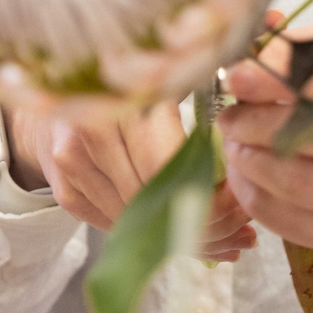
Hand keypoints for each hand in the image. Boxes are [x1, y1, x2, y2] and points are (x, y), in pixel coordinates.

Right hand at [7, 100, 256, 262]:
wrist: (60, 86)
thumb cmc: (128, 78)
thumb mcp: (169, 76)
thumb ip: (206, 101)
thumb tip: (252, 135)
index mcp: (120, 100)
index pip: (167, 167)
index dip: (209, 193)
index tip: (243, 199)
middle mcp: (88, 135)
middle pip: (154, 201)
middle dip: (205, 221)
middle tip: (244, 225)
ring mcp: (72, 168)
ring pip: (139, 221)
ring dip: (186, 235)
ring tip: (229, 237)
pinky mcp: (66, 193)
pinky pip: (120, 226)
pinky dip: (155, 236)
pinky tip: (189, 235)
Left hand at [217, 14, 312, 254]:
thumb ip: (309, 43)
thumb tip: (257, 36)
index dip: (276, 79)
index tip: (236, 74)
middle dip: (257, 123)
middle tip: (227, 112)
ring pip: (298, 183)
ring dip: (250, 159)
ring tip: (231, 138)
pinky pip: (288, 222)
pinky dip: (253, 194)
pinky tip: (242, 171)